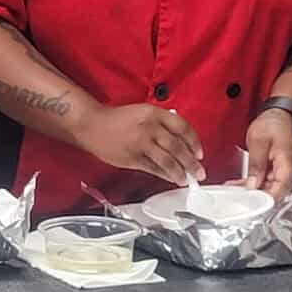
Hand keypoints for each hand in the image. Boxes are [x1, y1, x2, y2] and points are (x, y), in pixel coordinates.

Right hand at [74, 103, 203, 184]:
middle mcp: (149, 128)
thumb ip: (161, 123)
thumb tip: (181, 141)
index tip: (199, 153)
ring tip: (186, 179)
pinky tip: (171, 178)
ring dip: (180, 172)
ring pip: (167, 161)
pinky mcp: (132, 158)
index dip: (194, 142)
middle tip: (199, 172)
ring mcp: (140, 144)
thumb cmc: (118, 118)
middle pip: (177, 147)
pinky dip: (164, 175)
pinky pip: (153, 169)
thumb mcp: (142, 112)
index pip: (182, 127)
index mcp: (153, 113)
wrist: (92, 125)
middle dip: (191, 162)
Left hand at [244, 108, 291, 199]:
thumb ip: (256, 164)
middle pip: (273, 193)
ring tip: (233, 192)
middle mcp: (288, 171)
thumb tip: (252, 185)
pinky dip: (252, 184)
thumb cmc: (274, 123)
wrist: (280, 114)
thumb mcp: (259, 142)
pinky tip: (238, 185)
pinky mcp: (276, 169)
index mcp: (288, 165)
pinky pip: (264, 181)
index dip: (264, 200)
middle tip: (236, 199)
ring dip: (252, 191)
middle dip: (255, 198)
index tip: (249, 204)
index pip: (279, 191)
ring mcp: (282, 171)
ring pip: (267, 188)